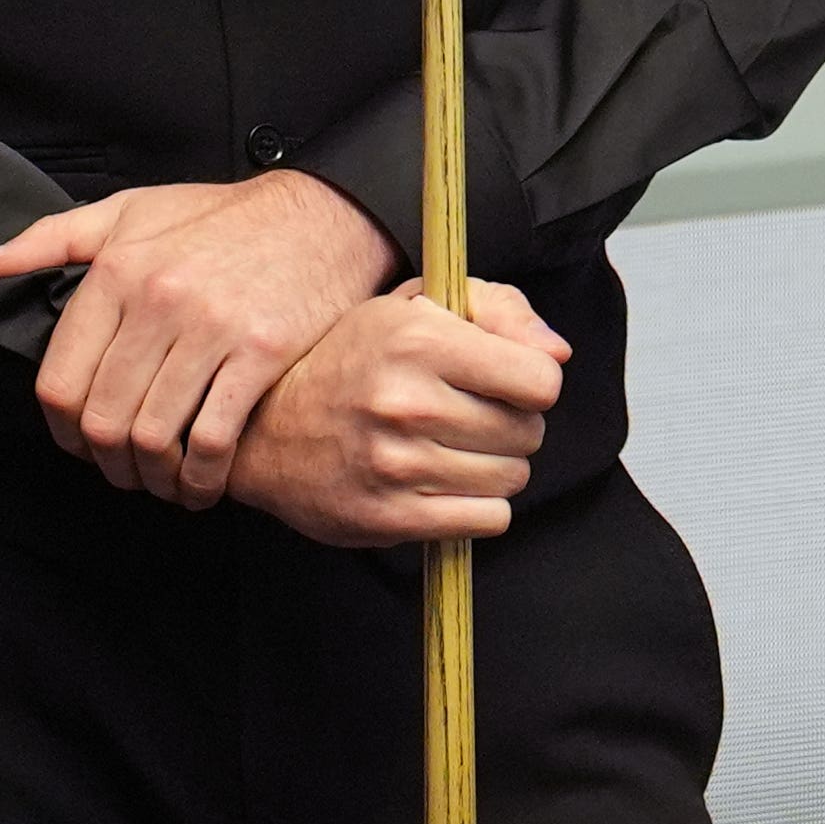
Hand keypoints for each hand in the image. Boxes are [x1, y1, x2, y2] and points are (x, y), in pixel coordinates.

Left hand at [0, 168, 398, 503]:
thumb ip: (52, 239)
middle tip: (126, 473)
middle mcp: (158, 299)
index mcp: (118, 270)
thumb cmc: (223, 218)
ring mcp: (211, 328)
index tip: (82, 446)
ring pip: (152, 435)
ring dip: (153, 478)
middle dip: (109, 464)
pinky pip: (213, 438)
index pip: (60, 382)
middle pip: (102, 419)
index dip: (64, 433)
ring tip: (164, 482)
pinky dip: (201, 477)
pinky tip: (204, 482)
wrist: (323, 216)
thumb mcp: (131, 210)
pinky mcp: (261, 353)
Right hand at [233, 279, 572, 548]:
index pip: (539, 380)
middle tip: (471, 415)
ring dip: (494, 466)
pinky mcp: (389, 516)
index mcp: (419, 340)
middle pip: (528, 432)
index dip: (532, 381)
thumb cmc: (354, 358)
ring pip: (511, 478)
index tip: (506, 381)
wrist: (268, 427)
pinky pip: (487, 519)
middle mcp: (407, 402)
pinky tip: (446, 481)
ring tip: (453, 446)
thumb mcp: (418, 303)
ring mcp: (397, 464)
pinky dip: (478, 506)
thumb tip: (557, 353)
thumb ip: (498, 310)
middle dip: (512, 424)